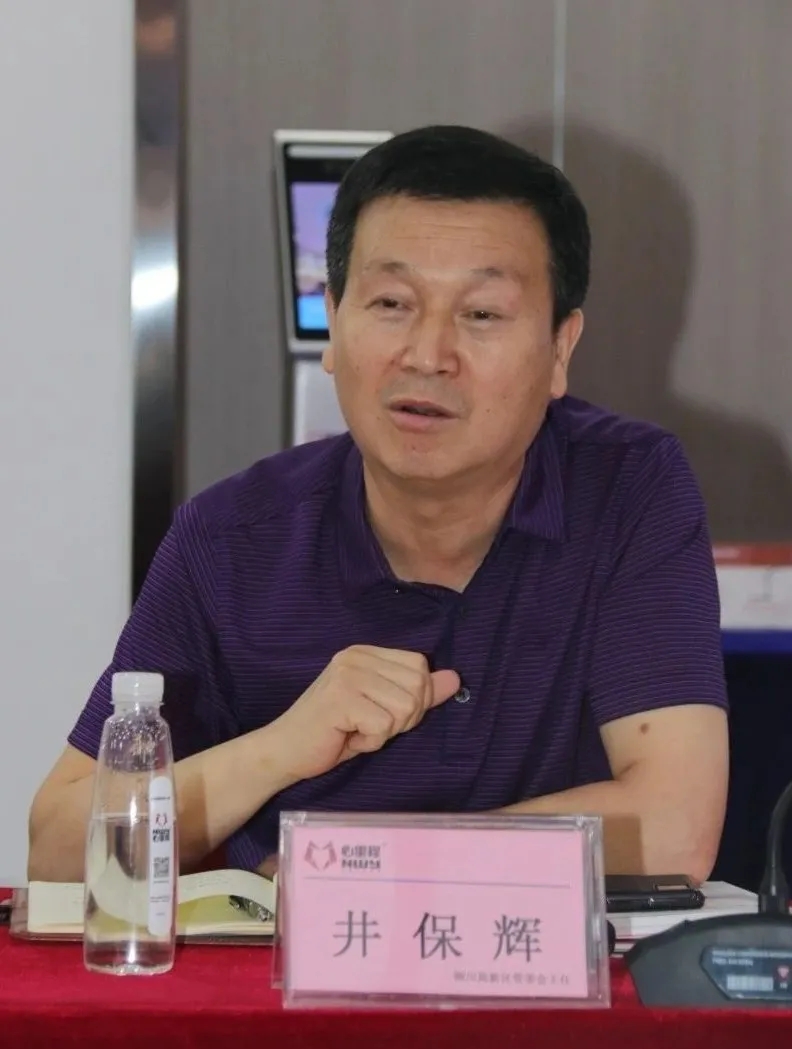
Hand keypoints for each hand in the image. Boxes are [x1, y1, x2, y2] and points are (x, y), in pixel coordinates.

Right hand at [270, 645, 459, 782]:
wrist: (284, 751)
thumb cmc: (334, 732)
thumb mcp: (381, 709)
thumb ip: (418, 693)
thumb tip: (455, 679)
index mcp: (366, 652)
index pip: (419, 665)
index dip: (414, 698)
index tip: (384, 714)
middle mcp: (356, 656)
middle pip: (417, 687)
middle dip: (402, 718)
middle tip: (370, 725)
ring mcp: (347, 675)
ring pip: (404, 708)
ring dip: (385, 732)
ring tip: (356, 730)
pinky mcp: (340, 699)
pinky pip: (383, 726)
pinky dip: (370, 742)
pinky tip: (347, 737)